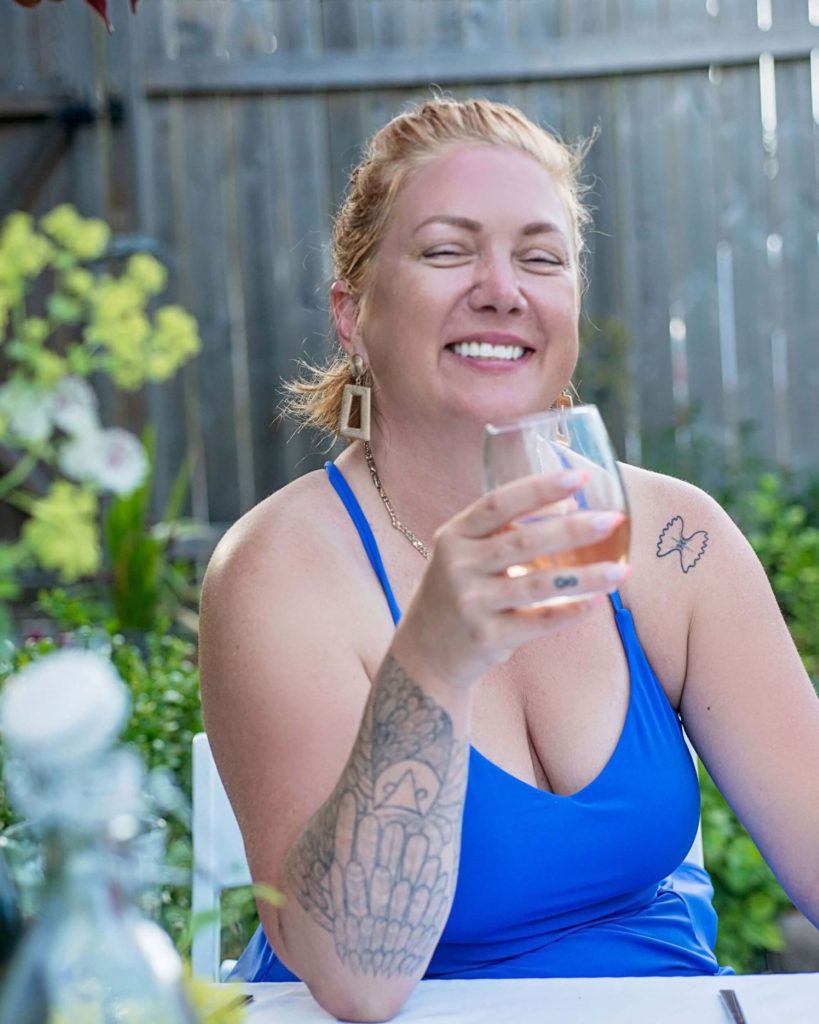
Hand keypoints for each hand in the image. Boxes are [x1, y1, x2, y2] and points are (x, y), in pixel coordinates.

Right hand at [394, 471, 629, 689]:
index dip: (540, 488)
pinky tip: (597, 603)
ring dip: (585, 576)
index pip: (499, 503)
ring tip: (621, 570)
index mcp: (454, 536)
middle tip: (613, 520)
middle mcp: (458, 567)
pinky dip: (570, 612)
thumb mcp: (464, 554)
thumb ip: (503, 531)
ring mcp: (471, 603)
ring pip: (538, 584)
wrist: (424, 653)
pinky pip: (538, 622)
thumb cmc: (456, 592)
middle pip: (524, 541)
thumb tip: (569, 506)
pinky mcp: (487, 637)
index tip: (579, 476)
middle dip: (573, 529)